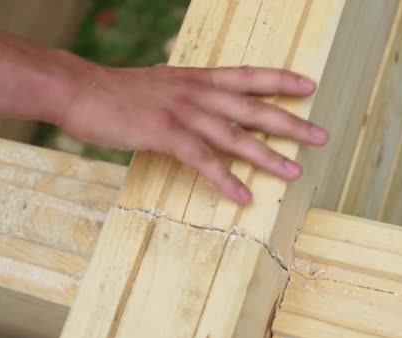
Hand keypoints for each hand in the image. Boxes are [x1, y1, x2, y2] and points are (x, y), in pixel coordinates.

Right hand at [60, 63, 328, 203]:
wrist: (80, 89)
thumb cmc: (118, 90)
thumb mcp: (162, 83)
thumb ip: (187, 93)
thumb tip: (204, 103)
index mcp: (198, 79)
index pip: (249, 76)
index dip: (281, 80)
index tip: (309, 86)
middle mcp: (198, 93)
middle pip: (254, 108)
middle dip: (291, 122)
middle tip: (321, 136)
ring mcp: (183, 114)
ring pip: (236, 136)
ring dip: (268, 156)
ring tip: (294, 171)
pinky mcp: (165, 136)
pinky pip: (203, 161)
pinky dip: (225, 180)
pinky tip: (243, 197)